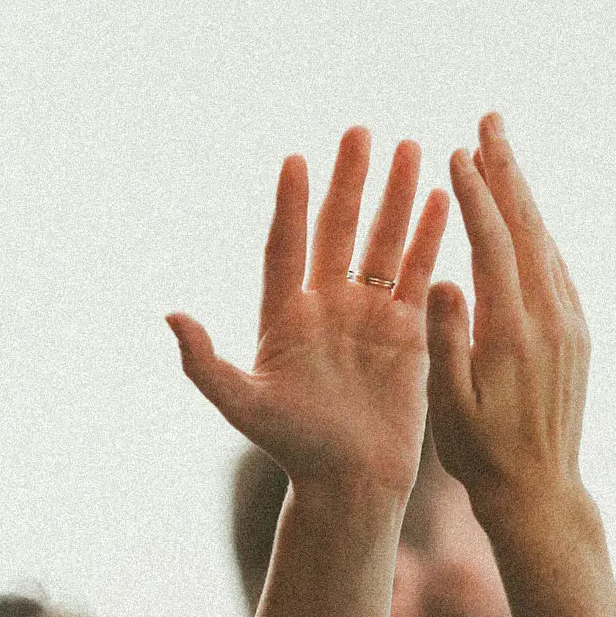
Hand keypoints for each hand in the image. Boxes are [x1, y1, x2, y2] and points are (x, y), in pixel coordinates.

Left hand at [167, 127, 449, 498]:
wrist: (352, 484)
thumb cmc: (295, 448)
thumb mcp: (244, 407)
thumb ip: (206, 363)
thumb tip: (171, 317)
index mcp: (286, 317)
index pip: (287, 246)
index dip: (290, 205)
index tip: (295, 160)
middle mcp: (328, 306)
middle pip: (339, 229)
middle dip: (352, 180)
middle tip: (362, 132)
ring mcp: (370, 315)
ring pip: (384, 242)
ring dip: (398, 196)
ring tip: (412, 148)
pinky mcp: (408, 331)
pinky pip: (420, 274)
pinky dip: (431, 237)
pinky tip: (444, 200)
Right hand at [425, 112, 592, 525]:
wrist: (540, 492)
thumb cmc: (481, 453)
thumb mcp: (450, 405)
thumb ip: (446, 339)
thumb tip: (441, 277)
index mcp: (513, 331)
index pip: (494, 244)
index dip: (475, 195)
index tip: (456, 153)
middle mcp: (550, 318)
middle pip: (528, 227)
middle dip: (507, 170)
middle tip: (490, 121)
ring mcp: (569, 323)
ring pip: (545, 240)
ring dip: (522, 194)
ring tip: (499, 154)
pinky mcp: (577, 332)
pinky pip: (555, 265)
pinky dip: (536, 229)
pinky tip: (521, 214)